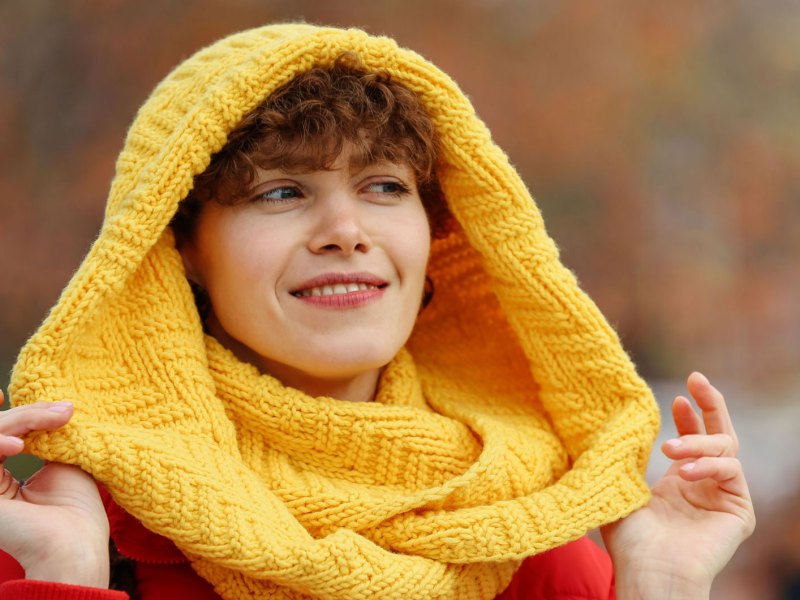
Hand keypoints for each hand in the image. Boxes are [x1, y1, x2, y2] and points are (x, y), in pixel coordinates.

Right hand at [0, 391, 108, 587]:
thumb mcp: (60, 462)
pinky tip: (21, 445)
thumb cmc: (74, 510)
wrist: (73, 545)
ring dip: (20, 421)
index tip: (45, 402)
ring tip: (54, 421)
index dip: (16, 415)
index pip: (1, 436)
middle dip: (28, 413)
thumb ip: (46, 436)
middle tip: (64, 411)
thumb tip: (49, 406)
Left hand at [602, 373, 755, 598]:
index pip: (693, 438)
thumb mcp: (620, 485)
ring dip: (698, 441)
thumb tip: (618, 418)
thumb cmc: (629, 540)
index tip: (676, 395)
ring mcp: (724, 497)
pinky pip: (732, 470)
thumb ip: (625, 454)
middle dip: (710, 403)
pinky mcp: (739, 510)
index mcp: (680, 482)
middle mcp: (705, 486)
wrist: (647, 574)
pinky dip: (709, 464)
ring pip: (725, 448)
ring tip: (670, 449)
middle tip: (697, 378)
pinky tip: (684, 471)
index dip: (688, 414)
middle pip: (720, 434)